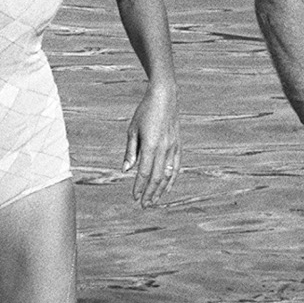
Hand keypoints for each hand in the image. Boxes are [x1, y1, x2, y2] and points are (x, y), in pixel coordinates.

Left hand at [124, 87, 181, 205]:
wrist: (165, 97)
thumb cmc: (145, 112)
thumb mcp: (133, 130)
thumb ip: (131, 151)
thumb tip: (125, 170)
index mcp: (151, 145)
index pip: (144, 172)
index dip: (139, 187)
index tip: (134, 197)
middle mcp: (164, 148)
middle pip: (157, 177)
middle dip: (150, 193)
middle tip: (143, 205)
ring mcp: (173, 147)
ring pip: (168, 175)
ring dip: (160, 190)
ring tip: (154, 201)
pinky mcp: (178, 145)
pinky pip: (176, 167)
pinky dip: (171, 180)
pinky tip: (166, 188)